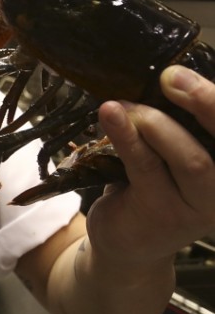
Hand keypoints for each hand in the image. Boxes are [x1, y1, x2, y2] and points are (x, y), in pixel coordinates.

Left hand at [87, 65, 214, 267]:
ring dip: (154, 122)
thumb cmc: (153, 186)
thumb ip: (179, 122)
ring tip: (123, 104)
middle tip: (171, 76)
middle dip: (203, 102)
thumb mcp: (173, 151)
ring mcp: (198, 206)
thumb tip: (165, 72)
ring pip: (189, 158)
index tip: (194, 71)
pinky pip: (146, 167)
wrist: (126, 243)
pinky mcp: (163, 214)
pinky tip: (111, 114)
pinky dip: (127, 136)